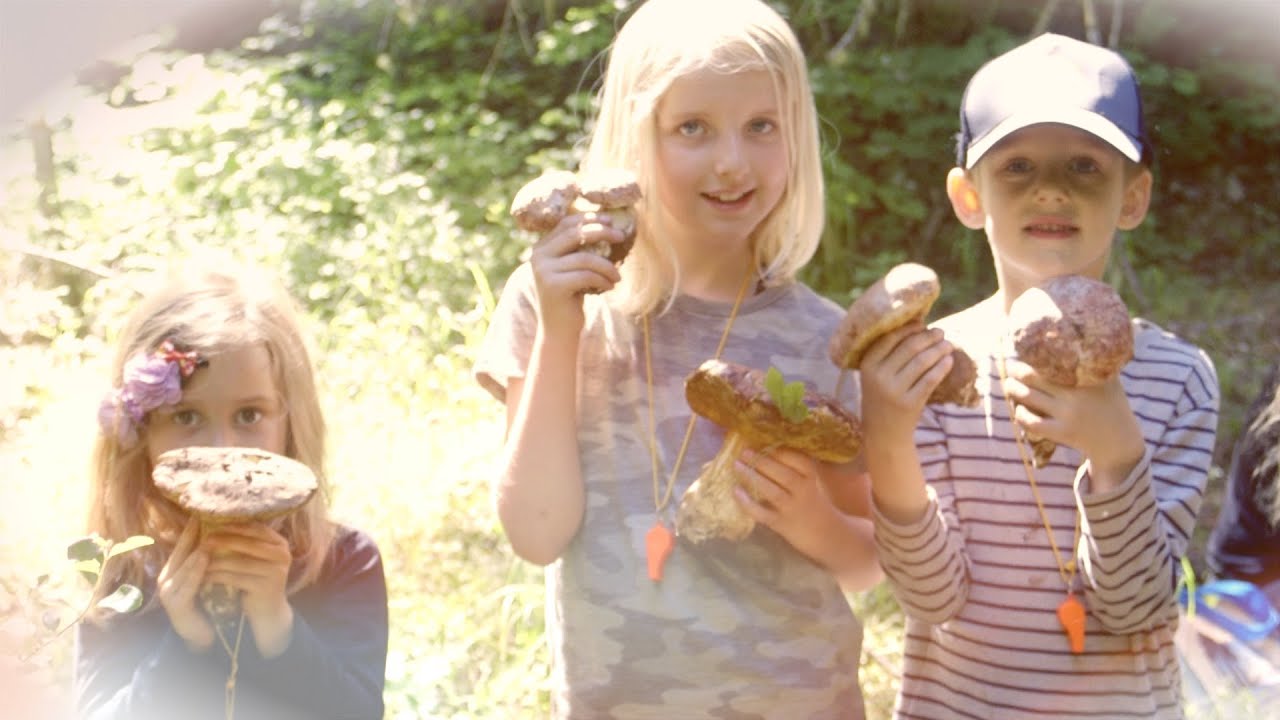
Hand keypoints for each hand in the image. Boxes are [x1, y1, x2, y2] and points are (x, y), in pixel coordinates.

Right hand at [156, 517, 214, 651]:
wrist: (201, 634)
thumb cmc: (205, 602)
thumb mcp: (204, 576)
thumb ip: (206, 557)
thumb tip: (218, 531)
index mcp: (174, 569)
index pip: (184, 543)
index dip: (193, 527)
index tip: (203, 509)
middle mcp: (167, 578)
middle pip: (181, 551)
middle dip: (193, 534)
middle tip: (205, 516)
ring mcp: (169, 592)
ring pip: (183, 567)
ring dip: (195, 550)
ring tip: (208, 536)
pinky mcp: (177, 605)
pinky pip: (187, 584)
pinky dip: (196, 571)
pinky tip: (205, 559)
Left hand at [200, 523, 294, 657]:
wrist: (267, 611)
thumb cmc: (256, 579)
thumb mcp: (256, 558)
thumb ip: (246, 542)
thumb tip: (217, 521)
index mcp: (280, 543)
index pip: (256, 529)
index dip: (235, 526)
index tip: (214, 524)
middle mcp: (282, 555)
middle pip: (248, 544)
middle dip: (224, 541)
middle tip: (204, 540)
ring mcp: (276, 571)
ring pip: (240, 562)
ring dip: (216, 560)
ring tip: (199, 559)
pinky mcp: (266, 587)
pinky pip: (236, 578)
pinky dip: (218, 576)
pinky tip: (204, 576)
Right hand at [529, 211, 625, 336]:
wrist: (559, 330)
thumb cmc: (571, 297)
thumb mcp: (573, 269)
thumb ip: (579, 249)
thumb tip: (607, 225)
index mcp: (541, 248)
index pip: (566, 223)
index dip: (589, 218)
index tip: (610, 220)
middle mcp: (538, 256)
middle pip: (575, 234)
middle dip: (601, 232)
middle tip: (621, 237)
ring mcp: (543, 271)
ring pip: (585, 258)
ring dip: (607, 265)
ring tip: (617, 276)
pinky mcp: (553, 286)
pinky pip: (586, 275)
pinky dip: (603, 279)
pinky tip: (610, 286)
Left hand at [732, 446, 831, 549]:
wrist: (829, 536)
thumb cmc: (815, 504)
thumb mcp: (812, 483)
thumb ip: (795, 469)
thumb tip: (766, 448)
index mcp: (812, 479)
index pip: (800, 461)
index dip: (781, 451)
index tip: (764, 441)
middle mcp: (804, 492)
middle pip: (784, 475)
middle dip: (763, 461)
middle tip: (744, 451)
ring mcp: (793, 510)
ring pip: (773, 492)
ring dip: (754, 478)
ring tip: (737, 465)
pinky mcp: (782, 525)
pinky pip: (763, 514)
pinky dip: (748, 503)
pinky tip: (736, 491)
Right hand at [858, 322, 953, 441]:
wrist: (883, 434)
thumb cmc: (881, 398)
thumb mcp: (875, 376)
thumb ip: (888, 354)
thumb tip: (917, 324)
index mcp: (867, 365)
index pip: (891, 338)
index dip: (910, 328)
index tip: (923, 324)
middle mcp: (879, 376)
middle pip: (910, 347)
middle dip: (928, 337)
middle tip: (941, 332)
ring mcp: (895, 391)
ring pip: (922, 362)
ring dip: (939, 350)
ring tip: (948, 345)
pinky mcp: (910, 403)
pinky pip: (930, 379)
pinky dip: (942, 367)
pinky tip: (949, 361)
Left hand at [1001, 359, 1144, 487]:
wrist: (1120, 442)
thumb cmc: (1111, 405)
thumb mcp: (1109, 380)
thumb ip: (1096, 362)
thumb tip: (1080, 337)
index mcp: (1086, 377)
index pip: (1051, 360)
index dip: (1032, 355)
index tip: (1024, 350)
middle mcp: (1076, 395)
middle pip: (1033, 377)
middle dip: (1016, 370)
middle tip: (1011, 366)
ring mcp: (1069, 415)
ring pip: (1028, 397)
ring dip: (1013, 389)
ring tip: (1009, 384)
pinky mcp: (1063, 433)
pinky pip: (1032, 423)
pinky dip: (1020, 415)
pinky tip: (1019, 410)